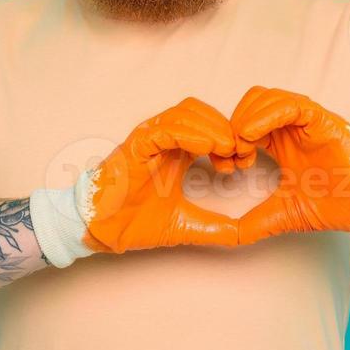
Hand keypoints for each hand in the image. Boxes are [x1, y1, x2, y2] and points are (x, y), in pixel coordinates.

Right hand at [81, 97, 251, 252]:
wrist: (104, 230)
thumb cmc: (135, 222)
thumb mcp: (188, 224)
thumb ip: (217, 227)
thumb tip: (245, 236)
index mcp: (177, 151)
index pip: (211, 126)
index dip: (231, 139)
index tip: (244, 163)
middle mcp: (164, 139)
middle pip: (202, 112)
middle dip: (226, 129)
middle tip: (240, 155)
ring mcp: (149, 138)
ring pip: (187, 112)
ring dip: (212, 128)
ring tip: (227, 150)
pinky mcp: (137, 144)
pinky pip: (166, 128)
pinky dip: (189, 133)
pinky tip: (206, 149)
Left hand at [229, 86, 349, 243]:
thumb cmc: (334, 204)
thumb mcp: (283, 213)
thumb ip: (254, 223)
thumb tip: (227, 238)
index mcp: (279, 141)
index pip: (244, 121)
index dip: (228, 139)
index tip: (226, 166)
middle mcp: (291, 126)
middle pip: (250, 102)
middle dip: (233, 125)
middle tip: (231, 156)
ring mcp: (306, 120)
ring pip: (266, 97)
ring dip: (246, 119)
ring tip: (242, 148)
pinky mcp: (322, 120)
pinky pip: (291, 106)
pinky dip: (266, 115)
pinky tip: (252, 136)